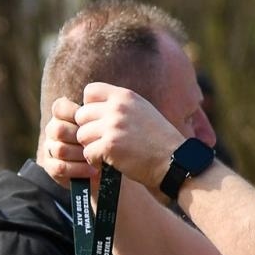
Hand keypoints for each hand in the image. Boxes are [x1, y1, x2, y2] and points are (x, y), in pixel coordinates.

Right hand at [41, 97, 98, 186]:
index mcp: (62, 115)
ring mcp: (50, 149)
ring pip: (60, 149)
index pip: (59, 108)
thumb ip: (101, 111)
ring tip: (99, 159)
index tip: (92, 120)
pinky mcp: (51, 167)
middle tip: (98, 142)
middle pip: (58, 129)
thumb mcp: (106, 121)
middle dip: (80, 137)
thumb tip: (106, 102)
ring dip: (81, 155)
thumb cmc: (108, 138)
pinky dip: (78, 169)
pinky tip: (93, 170)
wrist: (107, 165)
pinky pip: (60, 167)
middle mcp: (53, 130)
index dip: (73, 113)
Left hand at [73, 83, 187, 187]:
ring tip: (106, 152)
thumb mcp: (141, 110)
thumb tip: (90, 104)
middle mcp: (118, 108)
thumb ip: (119, 105)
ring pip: (81, 135)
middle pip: (81, 115)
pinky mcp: (110, 146)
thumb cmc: (157, 139)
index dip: (89, 106)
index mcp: (125, 96)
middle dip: (88, 129)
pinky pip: (87, 153)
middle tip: (101, 140)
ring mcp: (113, 126)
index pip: (90, 91)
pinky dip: (94, 161)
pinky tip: (107, 162)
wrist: (174, 161)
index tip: (98, 120)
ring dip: (90, 146)